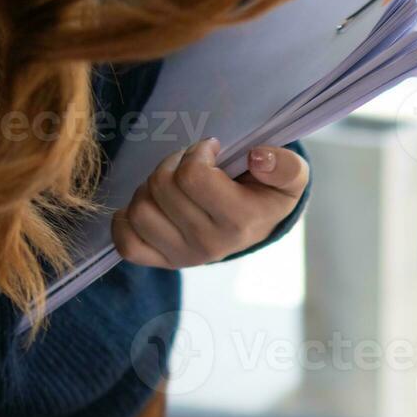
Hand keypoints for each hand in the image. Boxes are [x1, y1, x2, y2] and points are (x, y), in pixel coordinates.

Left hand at [112, 139, 307, 268]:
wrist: (257, 223)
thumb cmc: (265, 192)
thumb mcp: (290, 176)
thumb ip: (286, 165)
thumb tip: (258, 158)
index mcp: (240, 223)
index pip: (193, 176)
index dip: (197, 153)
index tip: (212, 153)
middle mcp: (210, 246)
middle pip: (162, 187)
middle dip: (173, 164)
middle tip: (191, 167)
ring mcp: (183, 258)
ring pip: (139, 209)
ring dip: (151, 188)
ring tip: (174, 186)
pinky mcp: (161, 262)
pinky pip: (126, 242)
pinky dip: (128, 219)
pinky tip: (151, 206)